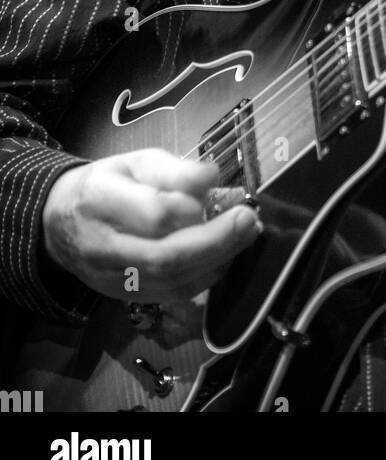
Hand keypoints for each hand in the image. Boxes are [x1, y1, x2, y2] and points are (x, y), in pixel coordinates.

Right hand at [42, 148, 261, 301]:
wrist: (61, 223)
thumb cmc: (107, 185)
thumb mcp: (137, 161)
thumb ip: (175, 170)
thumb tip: (213, 177)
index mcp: (101, 199)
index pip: (154, 213)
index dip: (196, 209)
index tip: (230, 196)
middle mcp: (103, 245)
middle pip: (166, 257)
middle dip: (218, 242)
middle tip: (249, 220)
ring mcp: (112, 278)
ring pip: (172, 282)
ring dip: (218, 260)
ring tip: (245, 235)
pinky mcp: (124, 297)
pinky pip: (172, 295)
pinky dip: (205, 277)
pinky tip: (225, 256)